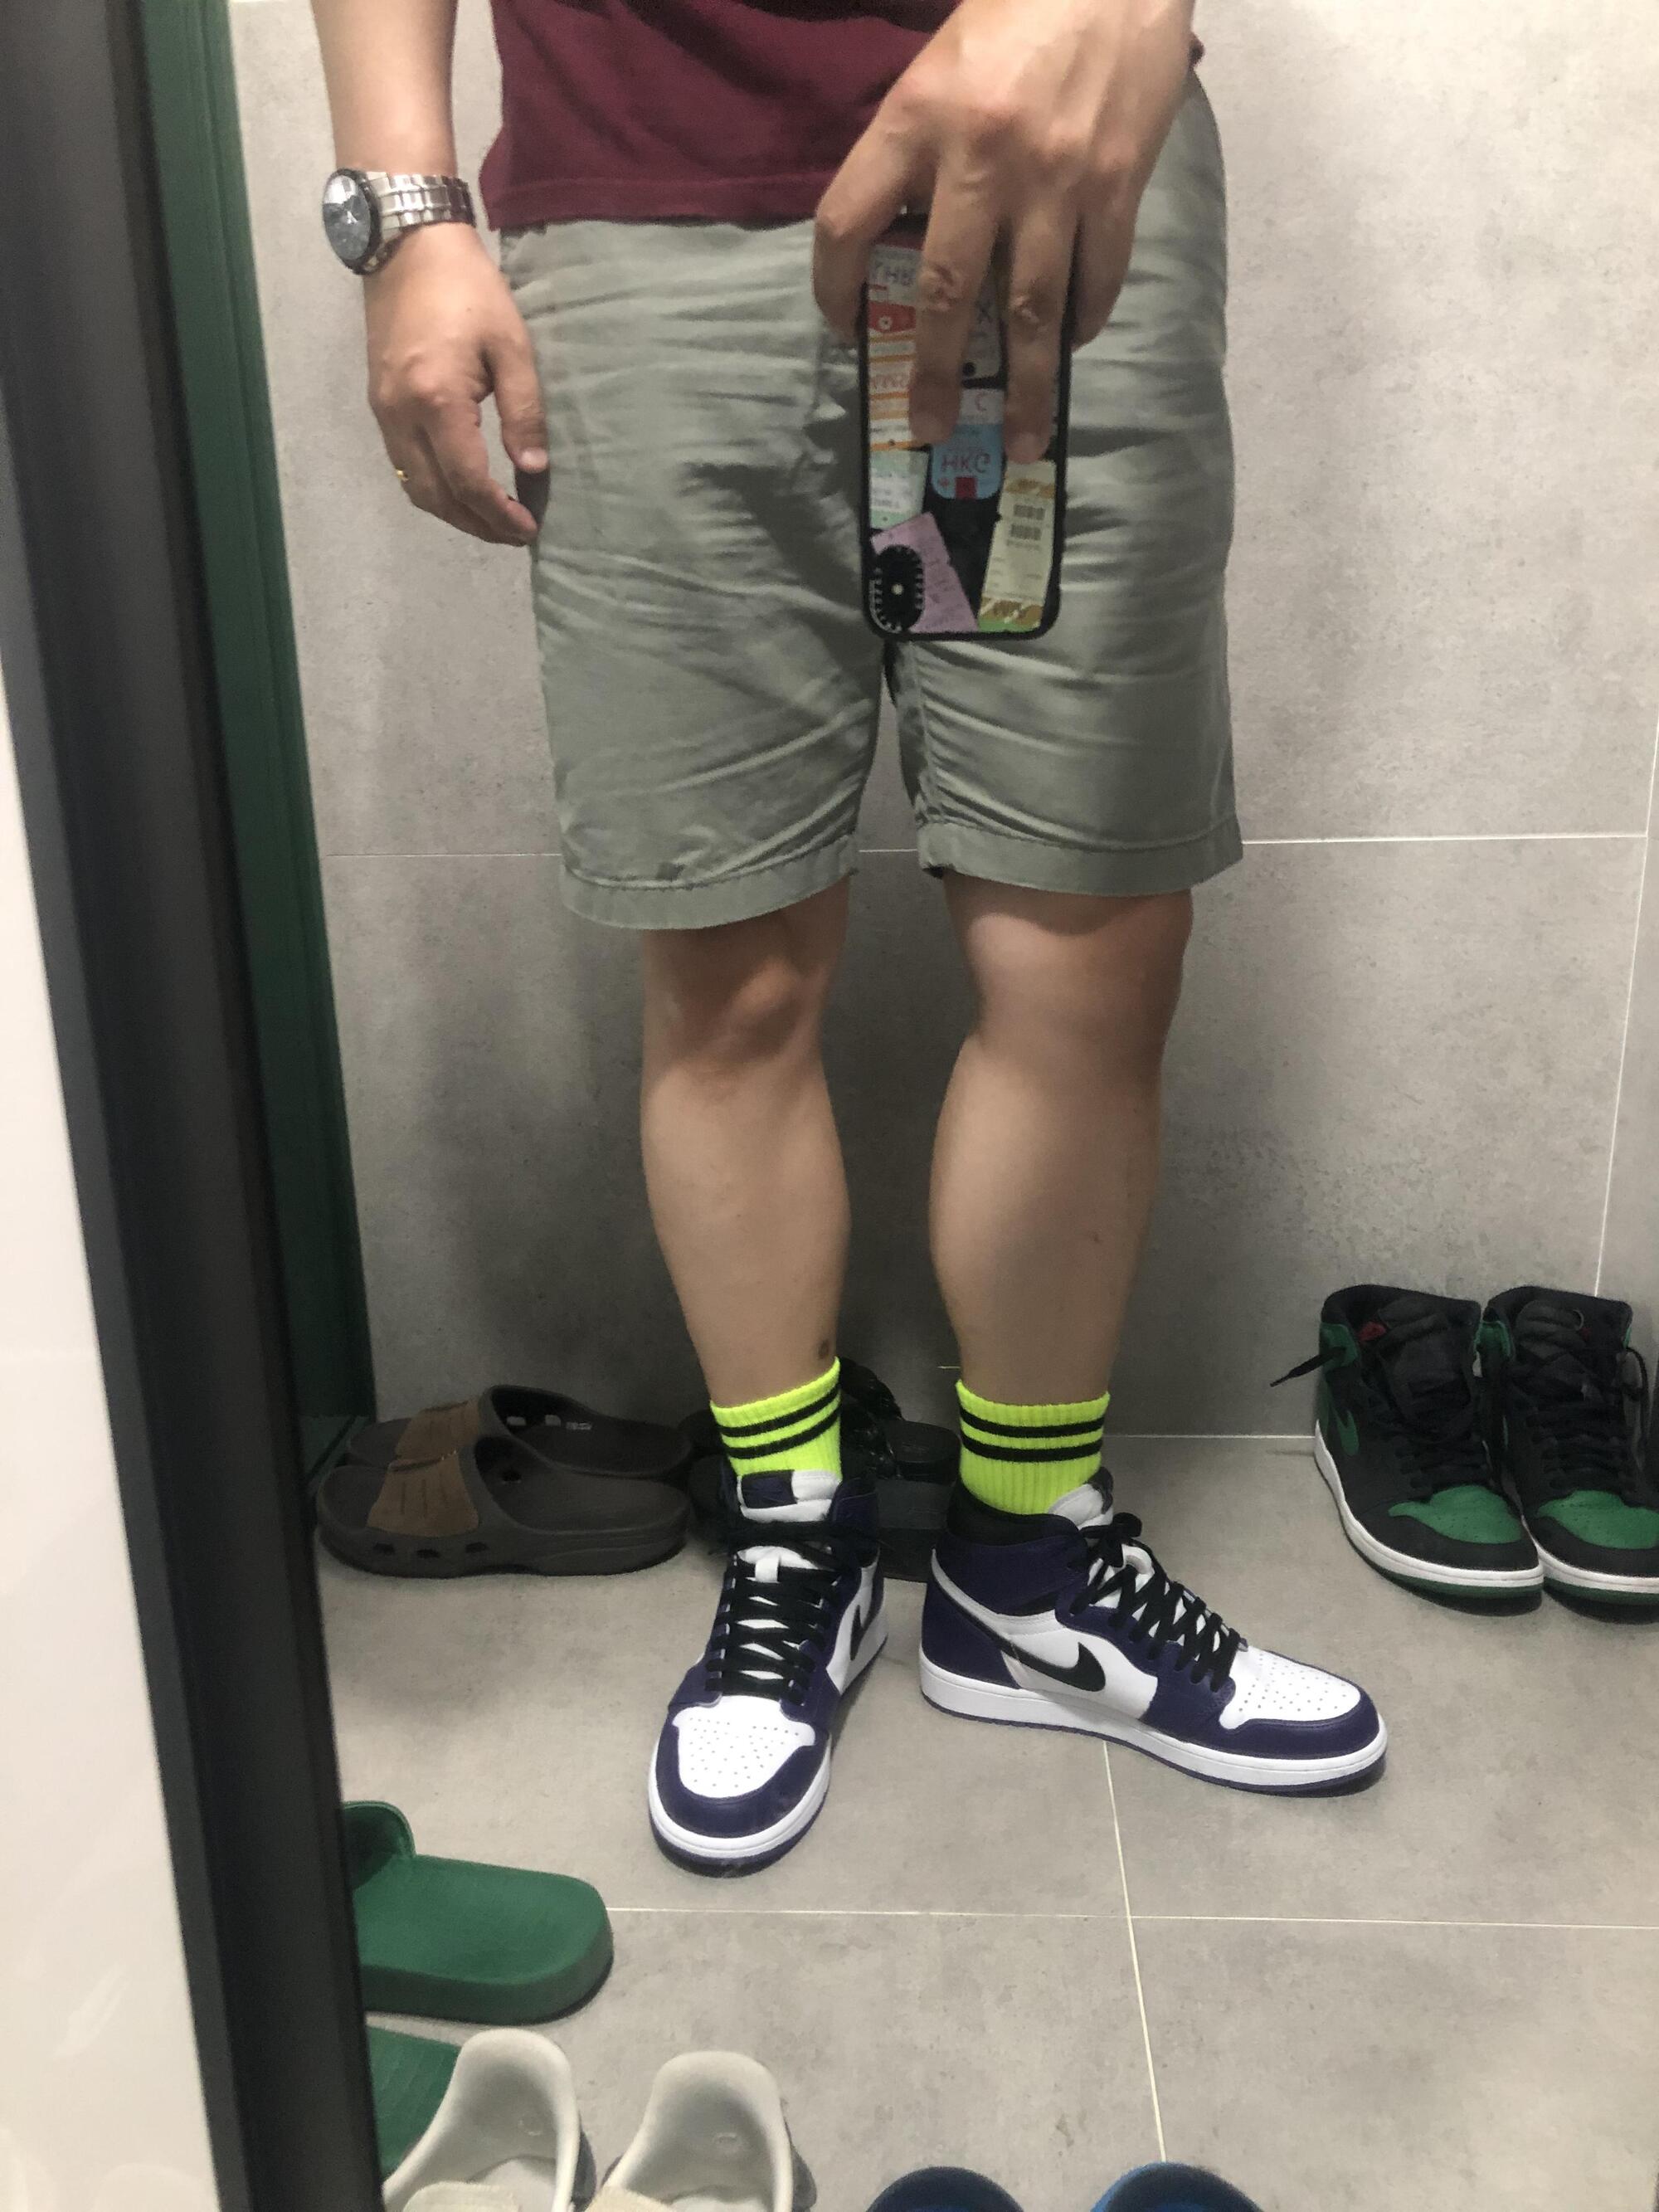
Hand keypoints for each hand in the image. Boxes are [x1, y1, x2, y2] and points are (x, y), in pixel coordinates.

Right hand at [363, 223, 546, 543]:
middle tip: (513, 533)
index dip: (499, 514)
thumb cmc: (468, 289)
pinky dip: (433, 488)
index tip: (529, 527)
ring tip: (491, 518)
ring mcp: (384, 411)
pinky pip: (403, 465)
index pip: (468, 482)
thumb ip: (524, 412)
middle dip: (477, 524)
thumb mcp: (511, 346)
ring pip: (415, 487)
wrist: (409, 246)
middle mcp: (402, 415)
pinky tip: (461, 487)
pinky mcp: (379, 404)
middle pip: (436, 497)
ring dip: (453, 512)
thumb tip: (534, 470)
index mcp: (437, 401)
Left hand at [814, 0, 1193, 460]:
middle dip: (936, 375)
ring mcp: (1056, 178)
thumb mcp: (942, 64)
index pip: (845, 223)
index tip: (845, 327)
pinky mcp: (1118, 183)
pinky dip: (1083, 320)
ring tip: (1024, 436)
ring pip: (1033, 310)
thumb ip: (919, 149)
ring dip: (1029, 386)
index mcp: (917, 118)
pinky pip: (1097, 276)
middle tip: (930, 428)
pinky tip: (1071, 344)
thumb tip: (909, 241)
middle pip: (947, 292)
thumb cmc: (1019, 4)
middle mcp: (982, 158)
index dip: (832, 289)